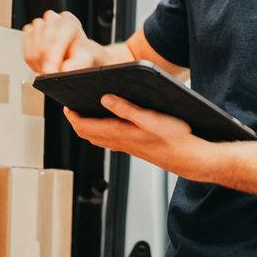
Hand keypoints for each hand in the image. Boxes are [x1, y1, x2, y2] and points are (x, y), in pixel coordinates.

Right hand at [22, 10, 103, 73]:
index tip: (50, 71)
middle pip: (43, 41)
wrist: (74, 53)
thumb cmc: (80, 54)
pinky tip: (41, 63)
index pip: (58, 36)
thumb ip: (77, 64)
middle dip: (46, 62)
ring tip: (48, 68)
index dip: (52, 56)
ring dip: (38, 62)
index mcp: (70, 22)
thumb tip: (65, 69)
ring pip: (33, 44)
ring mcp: (40, 24)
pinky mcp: (29, 31)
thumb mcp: (85, 60)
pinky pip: (24, 46)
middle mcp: (54, 20)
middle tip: (51, 74)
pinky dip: (31, 60)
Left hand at [64, 95, 216, 181]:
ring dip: (88, 127)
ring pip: (99, 138)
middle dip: (77, 121)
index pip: (85, 127)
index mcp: (120, 133)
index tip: (65, 105)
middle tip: (71, 107)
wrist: (190, 158)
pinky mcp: (136, 147)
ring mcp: (127, 146)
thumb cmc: (175, 138)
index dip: (73, 116)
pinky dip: (103, 131)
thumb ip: (126, 108)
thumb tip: (104, 98)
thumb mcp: (150, 118)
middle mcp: (120, 142)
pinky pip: (111, 140)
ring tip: (86, 113)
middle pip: (88, 134)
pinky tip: (110, 123)